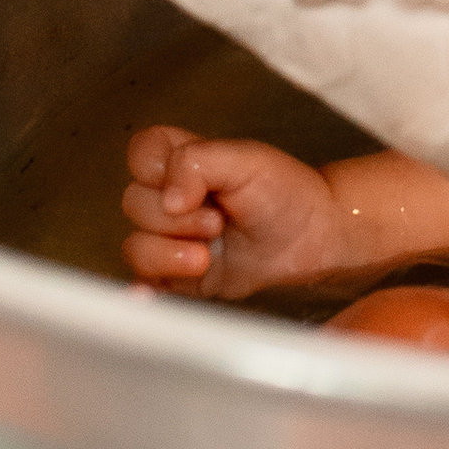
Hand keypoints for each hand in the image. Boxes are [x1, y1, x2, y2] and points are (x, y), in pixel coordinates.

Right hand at [123, 124, 346, 296]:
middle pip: (133, 203)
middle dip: (176, 218)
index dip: (157, 170)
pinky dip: (146, 287)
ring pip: (134, 246)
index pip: (140, 154)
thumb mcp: (246, 161)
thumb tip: (167, 199)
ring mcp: (170, 238)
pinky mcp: (175, 277)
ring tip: (208, 256)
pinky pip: (143, 282)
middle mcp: (170, 198)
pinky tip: (154, 293)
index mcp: (182, 160)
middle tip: (218, 221)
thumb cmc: (286, 193)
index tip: (194, 185)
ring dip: (169, 252)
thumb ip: (197, 163)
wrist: (315, 240)